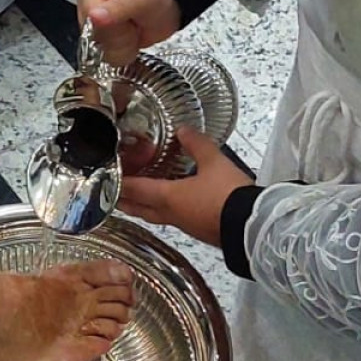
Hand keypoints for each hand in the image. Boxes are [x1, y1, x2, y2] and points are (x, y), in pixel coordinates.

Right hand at [76, 0, 181, 63]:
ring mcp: (95, 28)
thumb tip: (94, 16)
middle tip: (134, 21)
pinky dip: (126, 52)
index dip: (111, 24)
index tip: (128, 17)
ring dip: (125, 45)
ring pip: (102, 52)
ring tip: (133, 28)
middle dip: (121, 34)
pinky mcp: (103, 43)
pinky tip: (132, 38)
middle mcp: (89, 9)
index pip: (90, 18)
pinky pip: (109, 59)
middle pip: (96, 37)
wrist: (167, 7)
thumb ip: (118, 7)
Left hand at [115, 130, 239, 246]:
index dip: (118, 181)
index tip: (106, 175)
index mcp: (167, 197)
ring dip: (142, 205)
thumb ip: (196, 145)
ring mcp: (183, 225)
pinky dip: (161, 208)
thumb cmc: (229, 195)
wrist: (254, 228)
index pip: (133, 189)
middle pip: (138, 208)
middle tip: (111, 190)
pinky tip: (169, 201)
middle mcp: (170, 214)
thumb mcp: (214, 162)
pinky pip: (170, 218)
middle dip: (123, 199)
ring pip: (153, 215)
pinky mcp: (197, 230)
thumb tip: (182, 130)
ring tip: (137, 193)